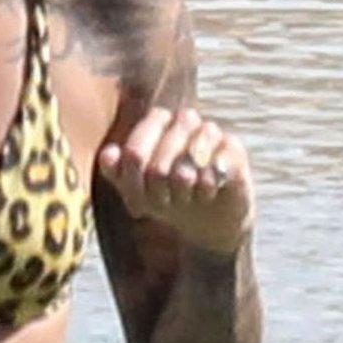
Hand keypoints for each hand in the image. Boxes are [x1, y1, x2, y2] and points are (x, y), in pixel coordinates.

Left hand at [97, 106, 253, 254]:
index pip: (140, 139)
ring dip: (184, 183)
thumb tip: (108, 154)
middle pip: (165, 146)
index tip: (137, 199)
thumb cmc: (165, 197)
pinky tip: (205, 195)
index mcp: (156, 123)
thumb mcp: (136, 190)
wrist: (204, 221)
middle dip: (159, 182)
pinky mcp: (234, 150)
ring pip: (193, 152)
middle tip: (162, 201)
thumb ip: (116, 171)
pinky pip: (219, 163)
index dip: (136, 172)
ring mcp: (211, 133)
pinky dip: (208, 184)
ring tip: (183, 197)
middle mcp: (185, 121)